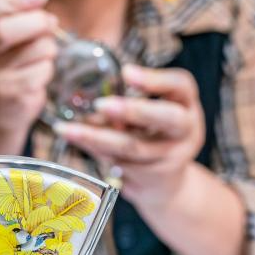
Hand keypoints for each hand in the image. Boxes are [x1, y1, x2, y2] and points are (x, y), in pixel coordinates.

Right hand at [0, 0, 56, 153]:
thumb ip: (12, 18)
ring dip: (48, 46)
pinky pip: (42, 69)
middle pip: (3, 30)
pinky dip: (48, 68)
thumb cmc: (1, 67)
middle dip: (37, 21)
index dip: (13, 0)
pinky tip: (39, 73)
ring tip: (42, 53)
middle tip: (51, 22)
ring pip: (33, 48)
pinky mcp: (8, 94)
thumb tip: (41, 3)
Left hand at [51, 64, 204, 210]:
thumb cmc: (152, 132)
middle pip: (167, 118)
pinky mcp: (148, 176)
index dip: (155, 79)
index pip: (180, 84)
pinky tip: (72, 138)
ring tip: (67, 128)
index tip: (126, 71)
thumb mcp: (152, 110)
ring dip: (96, 137)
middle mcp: (185, 131)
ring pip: (133, 147)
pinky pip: (116, 160)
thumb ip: (127, 96)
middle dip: (134, 111)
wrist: (164, 182)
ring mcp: (169, 157)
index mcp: (186, 104)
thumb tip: (83, 87)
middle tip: (101, 104)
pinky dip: (91, 147)